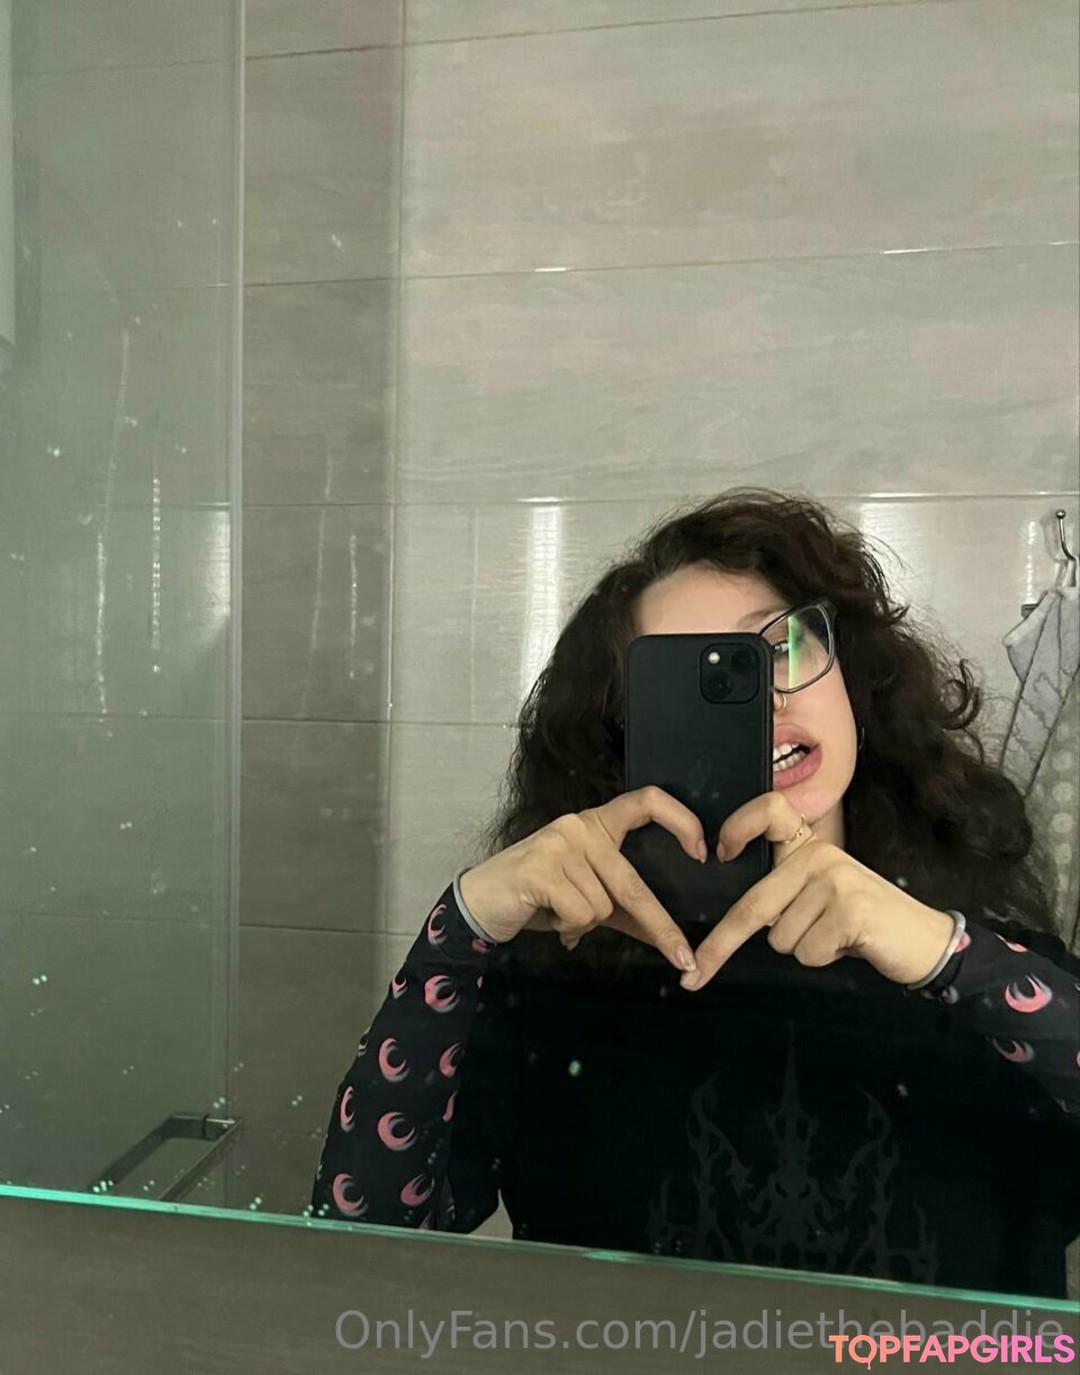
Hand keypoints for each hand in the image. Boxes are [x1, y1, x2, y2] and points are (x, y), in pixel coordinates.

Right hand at [458, 786, 705, 975]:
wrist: (481, 903)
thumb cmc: (537, 898)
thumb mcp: (586, 898)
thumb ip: (625, 909)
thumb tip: (671, 939)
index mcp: (597, 824)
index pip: (647, 801)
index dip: (681, 820)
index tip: (703, 852)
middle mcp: (580, 825)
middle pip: (633, 882)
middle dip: (660, 926)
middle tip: (685, 957)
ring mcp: (560, 843)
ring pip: (603, 905)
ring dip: (583, 923)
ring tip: (558, 913)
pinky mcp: (541, 867)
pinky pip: (580, 913)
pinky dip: (568, 927)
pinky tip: (547, 915)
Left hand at [679, 790, 956, 991]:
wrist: (925, 940)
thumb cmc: (864, 923)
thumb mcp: (822, 895)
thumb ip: (785, 892)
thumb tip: (731, 920)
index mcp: (809, 846)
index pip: (770, 810)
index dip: (739, 825)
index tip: (718, 854)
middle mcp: (820, 854)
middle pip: (755, 905)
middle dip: (720, 945)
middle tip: (696, 974)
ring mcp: (835, 878)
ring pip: (781, 937)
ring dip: (804, 949)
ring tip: (837, 935)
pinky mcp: (849, 908)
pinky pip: (807, 951)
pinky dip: (823, 958)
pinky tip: (850, 943)